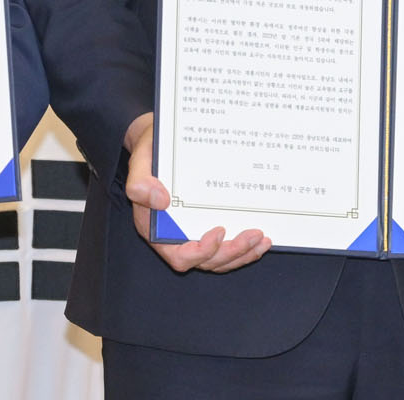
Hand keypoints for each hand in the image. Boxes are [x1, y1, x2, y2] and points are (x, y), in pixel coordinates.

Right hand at [123, 112, 269, 272]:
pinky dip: (243, 248)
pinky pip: (225, 247)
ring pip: (219, 259)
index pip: (179, 256)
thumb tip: (160, 200)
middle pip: (206, 261)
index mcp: (156, 229)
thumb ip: (140, 182)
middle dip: (232, 253)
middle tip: (254, 235)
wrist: (158, 142)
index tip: (220, 231)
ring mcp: (193, 234)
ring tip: (262, 240)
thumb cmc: (150, 152)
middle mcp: (175, 237)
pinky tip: (260, 238)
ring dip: (242, 254)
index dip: (202, 252)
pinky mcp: (207, 226)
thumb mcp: (140, 160)